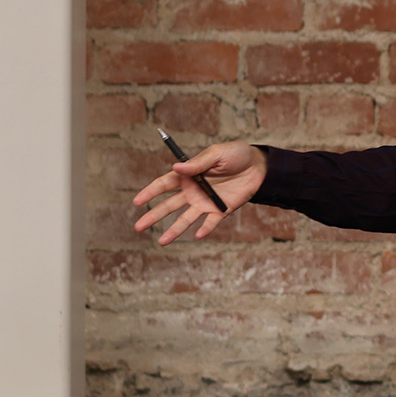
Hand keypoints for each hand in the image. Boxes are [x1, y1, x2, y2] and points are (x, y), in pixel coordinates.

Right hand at [131, 141, 265, 244]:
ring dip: (174, 230)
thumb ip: (198, 164)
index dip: (150, 192)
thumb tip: (176, 168)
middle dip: (153, 215)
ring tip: (161, 242)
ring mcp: (205, 202)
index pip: (164, 184)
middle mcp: (192, 191)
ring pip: (185, 218)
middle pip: (169, 205)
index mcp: (188, 175)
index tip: (137, 201)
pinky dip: (205, 229)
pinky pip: (210, 222)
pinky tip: (198, 235)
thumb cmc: (235, 155)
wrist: (258, 166)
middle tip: (138, 227)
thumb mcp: (216, 154)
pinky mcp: (220, 210)